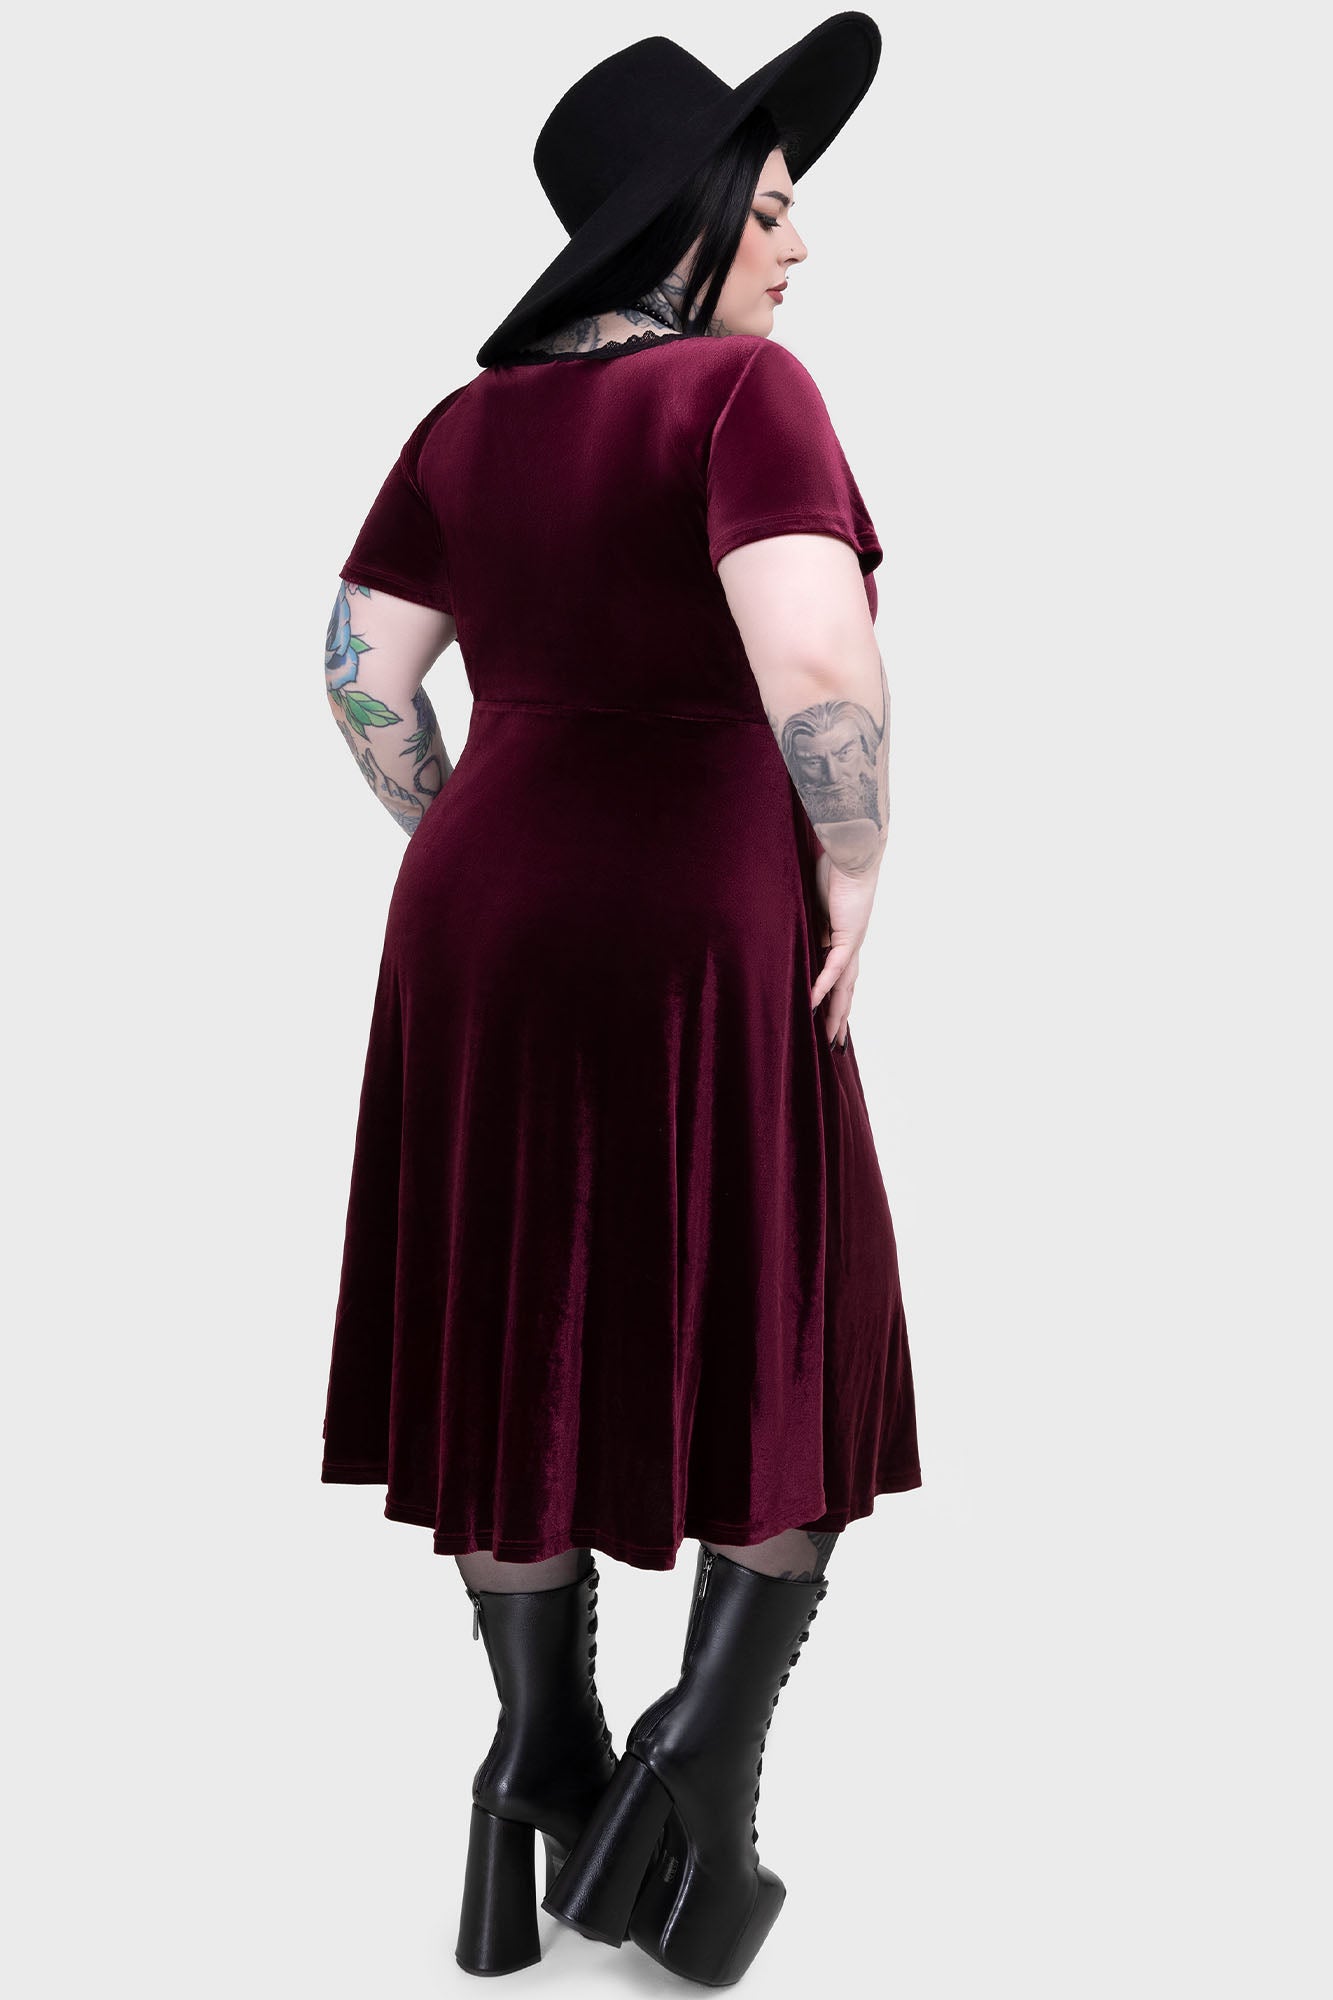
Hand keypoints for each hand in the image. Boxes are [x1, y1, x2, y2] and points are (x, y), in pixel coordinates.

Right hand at [810, 847, 875, 1049]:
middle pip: (846, 992)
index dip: (832, 1001)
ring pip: (844, 989)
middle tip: (832, 1046)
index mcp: (842, 938)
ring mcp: (852, 944)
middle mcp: (850, 946)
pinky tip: (813, 1006)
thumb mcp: (811, 901)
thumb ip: (802, 920)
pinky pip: (834, 969)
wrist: (852, 852)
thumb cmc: (833, 868)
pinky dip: (823, 988)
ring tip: (828, 1039)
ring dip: (835, 1014)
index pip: (838, 978)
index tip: (825, 1021)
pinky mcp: (848, 936)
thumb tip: (783, 928)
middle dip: (839, 1019)